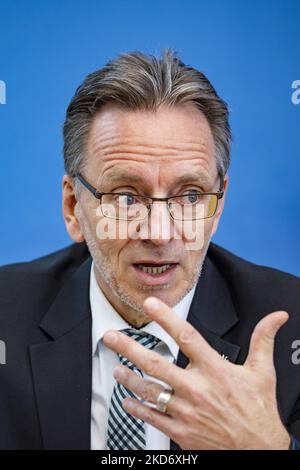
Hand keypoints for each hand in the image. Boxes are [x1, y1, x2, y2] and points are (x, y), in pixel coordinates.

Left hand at [103, 297, 290, 449]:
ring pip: (149, 390)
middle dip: (129, 347)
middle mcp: (197, 389)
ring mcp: (186, 411)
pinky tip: (127, 400)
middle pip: (156, 363)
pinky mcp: (181, 432)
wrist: (259, 452)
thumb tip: (277, 317)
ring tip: (116, 368)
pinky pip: (152, 418)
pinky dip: (137, 408)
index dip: (166, 317)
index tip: (150, 304)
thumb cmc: (259, 411)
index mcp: (215, 370)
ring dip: (129, 378)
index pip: (186, 336)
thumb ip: (263, 340)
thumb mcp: (262, 372)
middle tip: (110, 336)